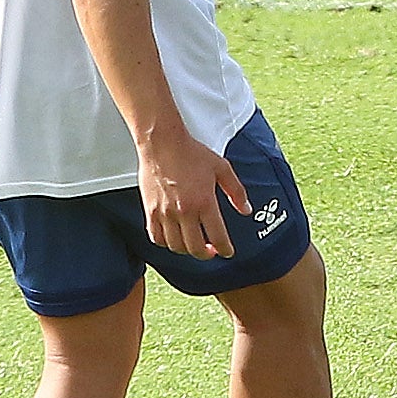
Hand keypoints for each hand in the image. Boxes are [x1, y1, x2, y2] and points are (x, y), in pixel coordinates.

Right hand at [136, 122, 249, 259]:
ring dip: (187, 250)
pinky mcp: (150, 211)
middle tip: (212, 251)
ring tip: (194, 244)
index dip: (225, 249)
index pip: (217, 236)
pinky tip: (174, 239)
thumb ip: (236, 192)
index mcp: (204, 202)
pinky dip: (165, 243)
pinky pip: (156, 237)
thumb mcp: (222, 168)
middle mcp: (184, 211)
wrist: (162, 143)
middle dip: (207, 254)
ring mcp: (165, 213)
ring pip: (175, 246)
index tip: (227, 252)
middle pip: (195, 248)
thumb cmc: (191, 153)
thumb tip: (246, 210)